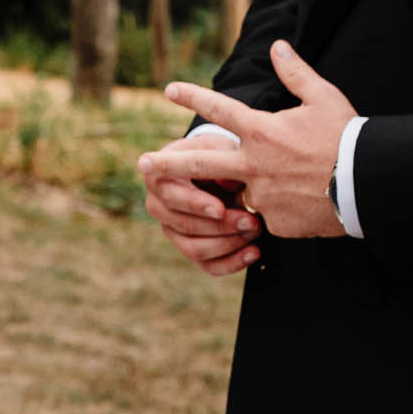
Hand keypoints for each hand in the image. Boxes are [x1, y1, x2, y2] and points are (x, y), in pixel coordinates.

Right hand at [139, 134, 264, 274]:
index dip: (194, 204)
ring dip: (229, 243)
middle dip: (220, 226)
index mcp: (157, 176)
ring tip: (255, 231)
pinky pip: (209, 265)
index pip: (170, 195)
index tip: (220, 209)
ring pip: (195, 249)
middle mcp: (157, 205)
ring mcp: (171, 230)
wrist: (223, 168)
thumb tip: (227, 182)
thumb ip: (223, 160)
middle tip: (250, 221)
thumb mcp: (221, 148)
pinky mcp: (189, 248)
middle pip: (183, 225)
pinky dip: (233, 262)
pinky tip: (254, 251)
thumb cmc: (218, 154)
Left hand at [148, 40, 354, 240]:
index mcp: (261, 131)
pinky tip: (308, 200)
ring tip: (292, 181)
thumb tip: (277, 46)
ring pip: (245, 192)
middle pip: (200, 163)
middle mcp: (254, 163)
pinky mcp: (275, 221)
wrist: (368, 183)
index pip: (218, 109)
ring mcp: (262, 195)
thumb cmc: (347, 136)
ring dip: (257, 188)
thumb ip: (295, 73)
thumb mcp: (323, 98)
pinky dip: (283, 207)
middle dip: (168, 164)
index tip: (168, 90)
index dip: (192, 96)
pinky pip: (270, 214)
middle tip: (142, 164)